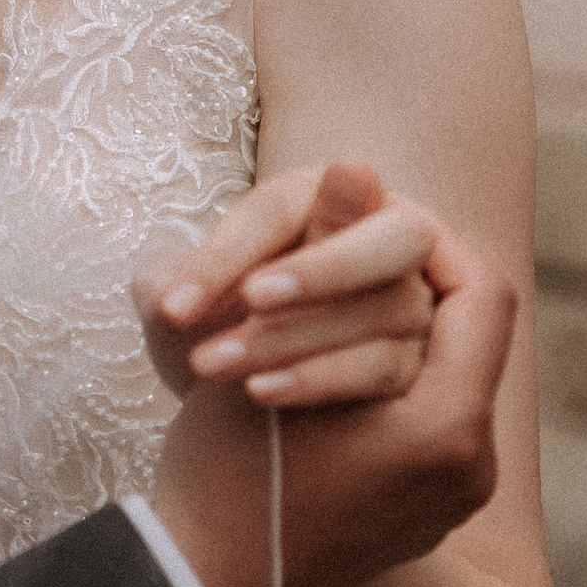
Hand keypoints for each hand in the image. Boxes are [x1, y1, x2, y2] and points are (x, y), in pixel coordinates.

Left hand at [136, 159, 435, 413]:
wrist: (233, 373)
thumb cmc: (208, 316)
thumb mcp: (183, 292)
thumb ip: (186, 276)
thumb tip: (174, 282)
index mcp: (319, 194)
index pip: (280, 213)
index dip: (225, 257)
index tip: (172, 308)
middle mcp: (383, 234)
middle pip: (394, 238)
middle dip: (322, 269)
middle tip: (252, 300)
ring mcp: (411, 298)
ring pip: (388, 308)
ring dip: (298, 336)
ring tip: (214, 366)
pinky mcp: (415, 359)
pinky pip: (384, 366)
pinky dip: (319, 378)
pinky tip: (259, 391)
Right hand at [139, 171, 511, 586]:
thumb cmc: (221, 475)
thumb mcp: (265, 345)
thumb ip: (325, 254)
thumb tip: (359, 160)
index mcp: (447, 430)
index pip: (485, 296)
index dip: (435, 244)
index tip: (377, 222)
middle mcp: (467, 469)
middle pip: (469, 338)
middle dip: (411, 288)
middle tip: (356, 256)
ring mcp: (449, 500)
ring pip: (445, 379)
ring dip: (393, 335)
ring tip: (334, 308)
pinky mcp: (421, 517)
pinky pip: (427, 423)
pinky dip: (384, 383)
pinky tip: (327, 364)